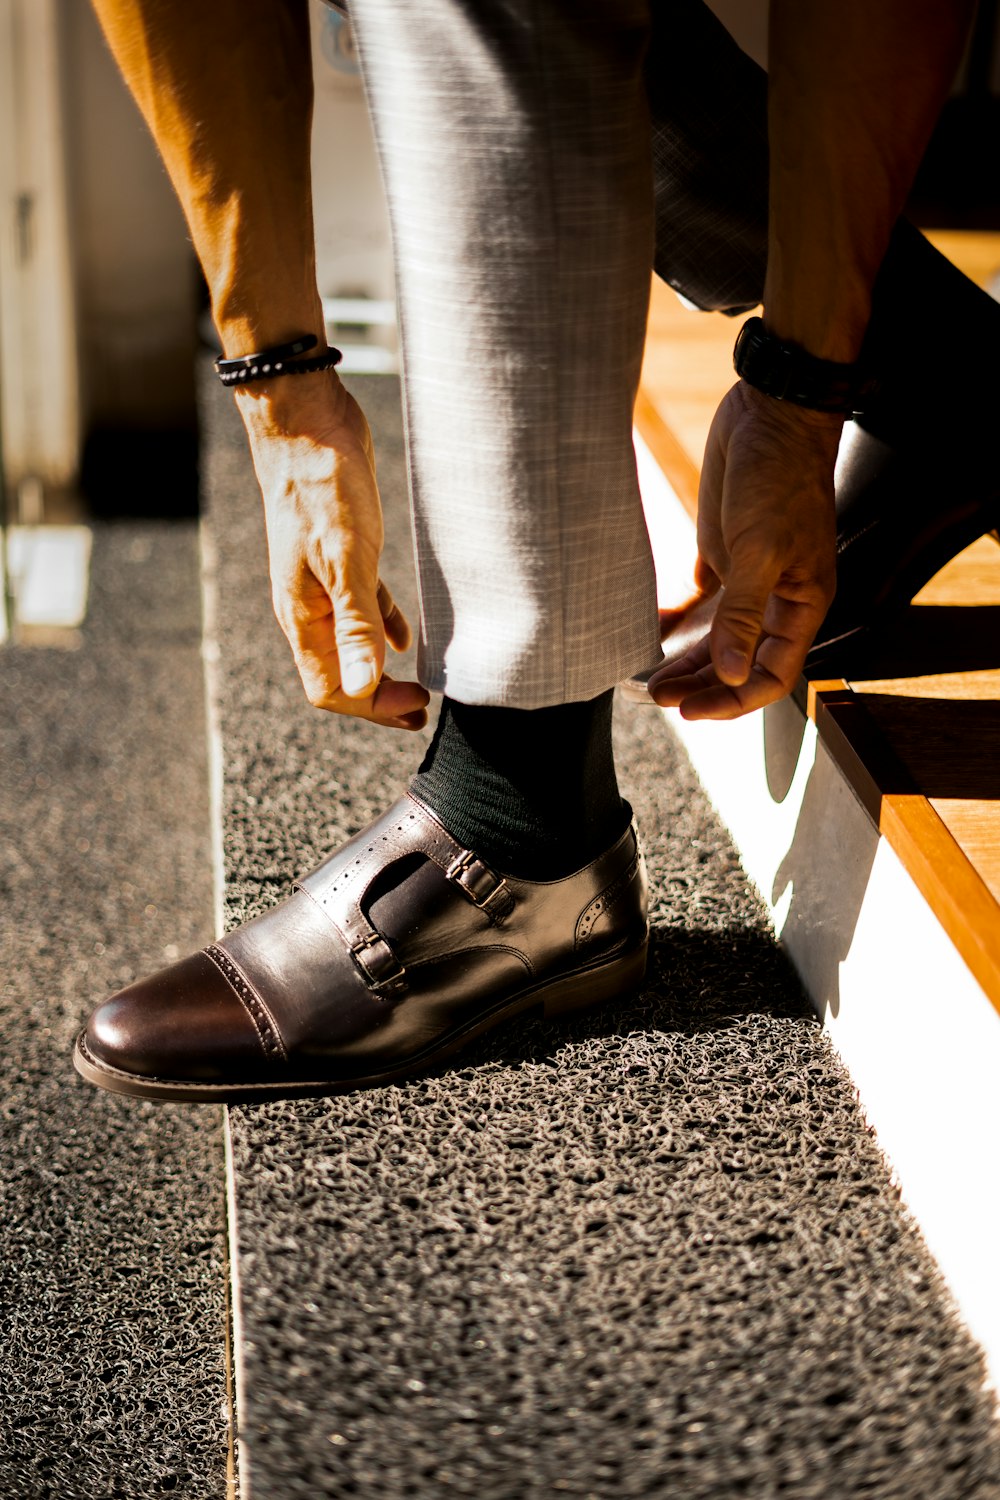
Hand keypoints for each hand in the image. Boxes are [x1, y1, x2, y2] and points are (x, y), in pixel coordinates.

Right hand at [235, 372, 429, 730]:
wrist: (304, 422)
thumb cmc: (321, 484)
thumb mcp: (346, 557)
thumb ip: (355, 624)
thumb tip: (363, 686)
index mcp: (302, 615)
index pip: (329, 688)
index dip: (372, 706)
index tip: (415, 706)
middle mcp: (308, 607)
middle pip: (338, 674)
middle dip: (379, 700)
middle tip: (422, 711)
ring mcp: (323, 582)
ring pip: (350, 644)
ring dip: (383, 670)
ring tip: (419, 687)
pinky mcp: (341, 555)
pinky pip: (361, 606)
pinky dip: (384, 627)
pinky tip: (406, 637)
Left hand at [648, 380, 838, 719]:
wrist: (769, 411)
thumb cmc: (778, 476)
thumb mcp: (760, 550)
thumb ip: (745, 615)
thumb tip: (734, 675)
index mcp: (802, 605)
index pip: (772, 676)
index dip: (733, 699)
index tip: (688, 710)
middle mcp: (778, 600)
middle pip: (740, 665)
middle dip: (701, 686)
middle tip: (655, 697)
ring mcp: (751, 579)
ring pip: (718, 641)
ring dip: (687, 663)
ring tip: (648, 679)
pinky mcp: (726, 554)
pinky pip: (700, 606)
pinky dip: (676, 624)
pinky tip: (649, 634)